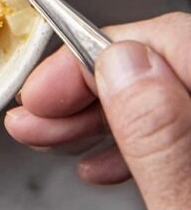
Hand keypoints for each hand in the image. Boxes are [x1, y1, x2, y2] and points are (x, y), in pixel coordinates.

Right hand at [6, 14, 190, 209]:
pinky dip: (129, 145)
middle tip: (35, 115)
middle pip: (165, 70)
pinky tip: (97, 163)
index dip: (96, 59)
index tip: (44, 90)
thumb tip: (124, 61)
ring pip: (163, 102)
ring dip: (98, 116)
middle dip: (88, 90)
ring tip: (46, 136)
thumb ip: (163, 139)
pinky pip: (174, 137)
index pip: (172, 46)